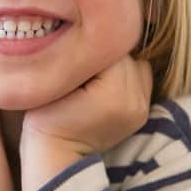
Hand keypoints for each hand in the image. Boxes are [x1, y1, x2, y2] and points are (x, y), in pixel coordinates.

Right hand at [21, 55, 152, 155]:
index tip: (75, 57)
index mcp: (112, 94)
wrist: (57, 153)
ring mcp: (140, 108)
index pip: (108, 48)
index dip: (89, 49)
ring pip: (135, 63)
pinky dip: (125, 76)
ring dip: (117, 65)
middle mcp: (133, 101)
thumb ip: (80, 58)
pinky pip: (139, 77)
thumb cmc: (47, 115)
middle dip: (105, 56)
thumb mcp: (55, 82)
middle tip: (83, 68)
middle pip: (125, 55)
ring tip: (95, 78)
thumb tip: (94, 37)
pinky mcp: (143, 112)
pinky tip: (106, 86)